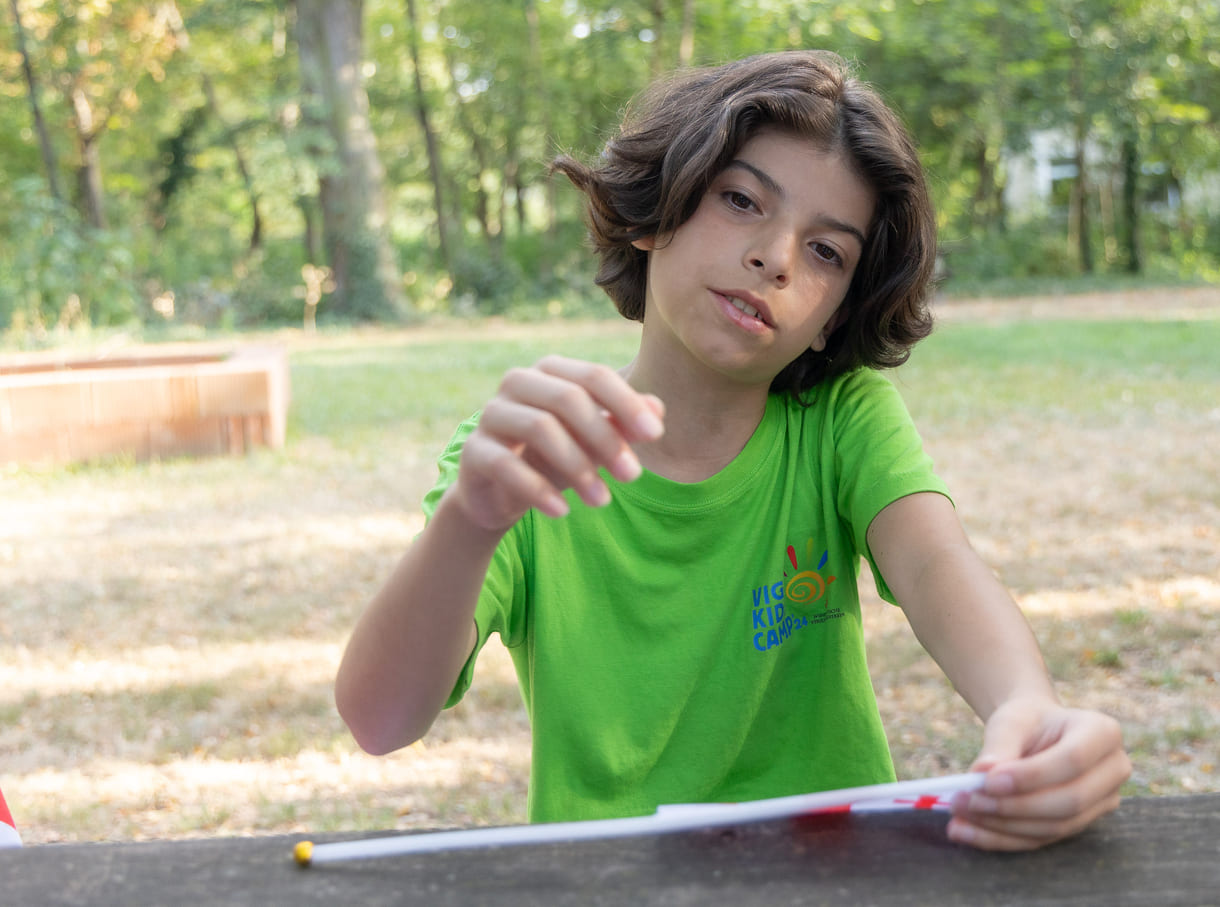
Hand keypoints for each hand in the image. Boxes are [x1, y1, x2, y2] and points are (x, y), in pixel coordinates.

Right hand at [452, 355, 664, 531]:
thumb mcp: (594, 442)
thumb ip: (622, 424)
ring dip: (577, 466)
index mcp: (550, 371)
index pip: (593, 376)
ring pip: (539, 427)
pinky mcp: (473, 451)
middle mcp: (517, 383)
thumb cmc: (554, 457)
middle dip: (605, 438)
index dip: (626, 403)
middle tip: (634, 476)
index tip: (656, 435)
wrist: (500, 493)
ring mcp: (491, 414)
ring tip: (603, 500)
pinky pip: (506, 465)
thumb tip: (658, 410)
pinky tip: (563, 512)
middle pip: (568, 399)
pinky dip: (538, 490)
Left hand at [947, 698, 1130, 850]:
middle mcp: (1113, 771)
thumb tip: (982, 775)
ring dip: (1002, 826)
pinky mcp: (1078, 825)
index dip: (1031, 775)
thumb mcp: (1012, 721)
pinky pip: (1040, 839)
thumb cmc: (1027, 721)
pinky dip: (1000, 839)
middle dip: (1014, 806)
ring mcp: (1101, 803)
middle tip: (966, 800)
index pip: (1073, 760)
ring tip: (959, 816)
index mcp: (1103, 732)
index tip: (987, 780)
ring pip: (1055, 826)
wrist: (1036, 731)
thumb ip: (1001, 745)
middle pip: (1070, 801)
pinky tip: (965, 831)